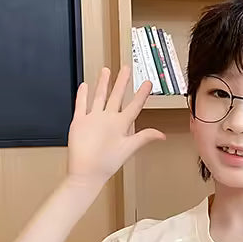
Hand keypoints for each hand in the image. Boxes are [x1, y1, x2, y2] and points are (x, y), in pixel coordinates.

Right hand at [67, 67, 164, 187]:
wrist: (86, 172)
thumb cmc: (107, 163)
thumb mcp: (128, 148)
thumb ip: (143, 138)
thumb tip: (162, 135)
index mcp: (121, 125)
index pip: (133, 106)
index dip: (141, 94)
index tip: (148, 83)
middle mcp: (108, 120)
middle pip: (116, 96)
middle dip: (122, 82)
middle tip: (127, 69)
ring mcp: (94, 120)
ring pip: (99, 97)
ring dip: (102, 84)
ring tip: (106, 71)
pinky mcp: (80, 122)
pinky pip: (81, 105)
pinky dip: (82, 95)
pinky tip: (85, 86)